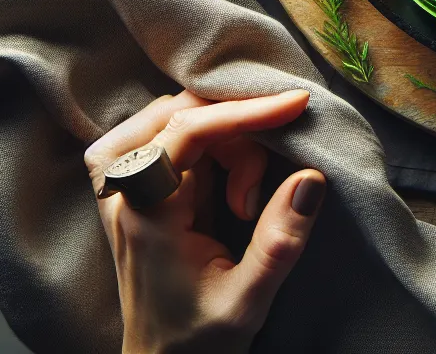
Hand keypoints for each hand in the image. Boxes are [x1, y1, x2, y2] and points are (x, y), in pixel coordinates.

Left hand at [84, 89, 324, 353]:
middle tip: (256, 198)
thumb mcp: (248, 301)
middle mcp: (124, 191)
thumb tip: (311, 177)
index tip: (296, 104)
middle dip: (237, 135)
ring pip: (180, 119)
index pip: (188, 130)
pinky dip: (214, 146)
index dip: (244, 111)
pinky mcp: (140, 188)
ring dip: (226, 142)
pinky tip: (231, 189)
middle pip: (183, 114)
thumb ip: (280, 241)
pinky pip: (175, 138)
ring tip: (243, 202)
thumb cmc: (198, 341)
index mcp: (145, 214)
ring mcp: (126, 187)